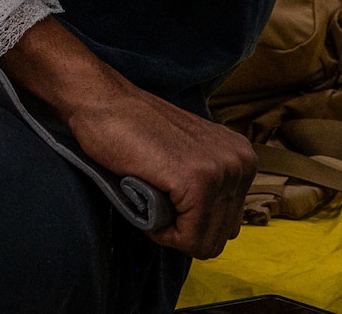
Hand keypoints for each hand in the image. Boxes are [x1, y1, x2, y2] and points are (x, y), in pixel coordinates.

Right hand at [59, 76, 256, 257]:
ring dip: (172, 230)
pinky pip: (188, 237)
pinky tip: (145, 201)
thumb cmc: (131, 127)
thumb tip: (214, 226)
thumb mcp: (188, 154)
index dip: (190, 222)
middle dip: (184, 228)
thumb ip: (209, 181)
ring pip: (206, 241)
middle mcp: (240, 163)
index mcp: (242, 156)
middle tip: (155, 200)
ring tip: (150, 198)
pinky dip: (162, 232)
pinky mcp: (198, 181)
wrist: (100, 100)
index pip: (228, 222)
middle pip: (221, 234)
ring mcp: (222, 171)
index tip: (164, 199)